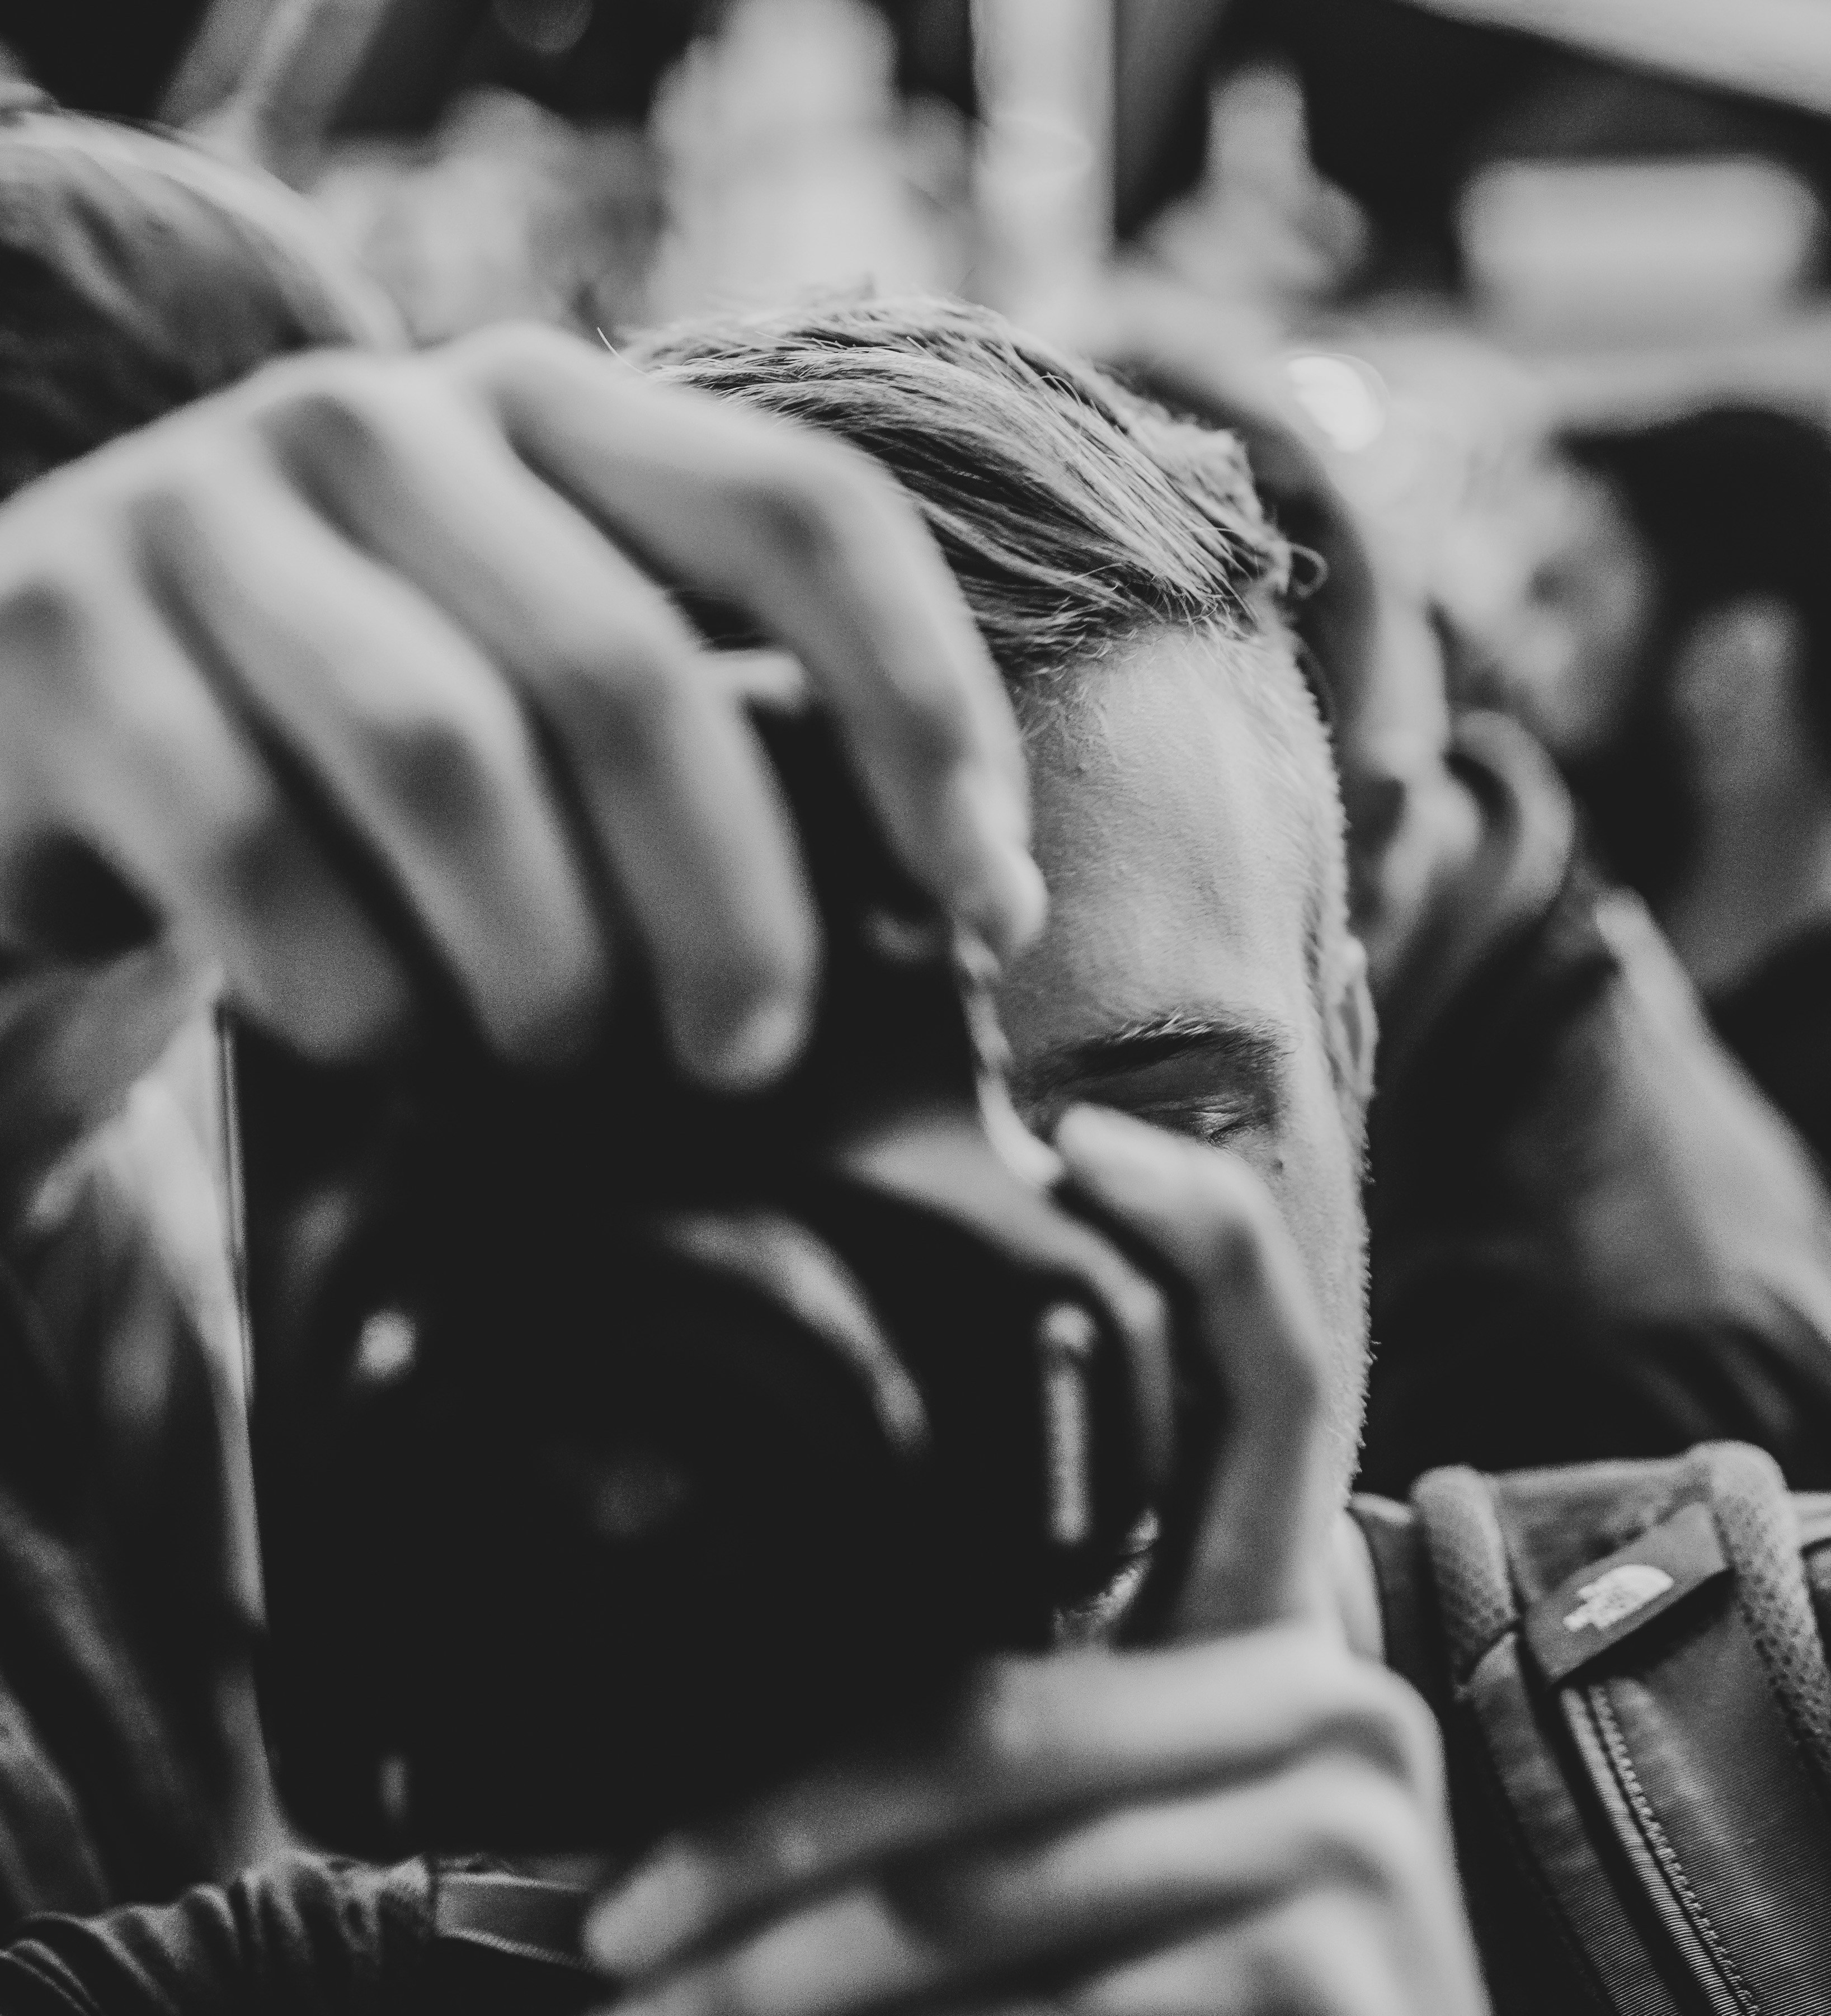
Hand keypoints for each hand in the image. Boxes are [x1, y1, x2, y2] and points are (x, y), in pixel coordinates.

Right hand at [0, 325, 1043, 1088]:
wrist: (29, 750)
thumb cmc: (347, 751)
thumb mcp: (535, 691)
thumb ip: (717, 730)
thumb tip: (972, 903)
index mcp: (542, 406)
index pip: (805, 517)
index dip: (926, 716)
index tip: (991, 910)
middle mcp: (370, 416)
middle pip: (630, 671)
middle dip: (730, 898)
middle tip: (752, 1051)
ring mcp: (191, 507)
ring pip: (448, 758)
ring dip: (542, 957)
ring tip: (561, 1052)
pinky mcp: (46, 633)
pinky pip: (259, 853)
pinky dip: (358, 989)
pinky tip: (383, 1037)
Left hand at [557, 1107, 1508, 2015]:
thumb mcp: (1104, 1847)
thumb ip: (1024, 1731)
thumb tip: (775, 1679)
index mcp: (1281, 1637)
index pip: (1264, 1385)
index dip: (1197, 1241)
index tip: (1073, 1140)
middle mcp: (1333, 1705)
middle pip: (997, 1726)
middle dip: (763, 1851)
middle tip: (601, 1939)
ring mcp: (1348, 1838)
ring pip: (975, 1897)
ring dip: (769, 1997)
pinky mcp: (1329, 1981)